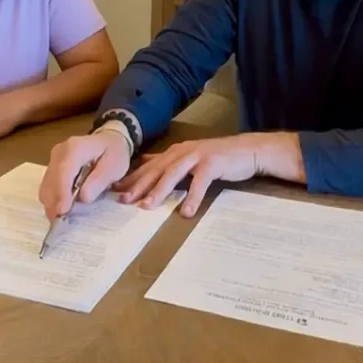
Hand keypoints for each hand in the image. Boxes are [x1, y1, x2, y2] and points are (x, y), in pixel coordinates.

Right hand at [38, 129, 131, 220]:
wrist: (108, 142)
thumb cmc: (113, 153)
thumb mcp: (115, 165)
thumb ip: (100, 180)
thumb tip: (83, 198)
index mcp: (75, 147)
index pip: (64, 170)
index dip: (61, 192)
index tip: (63, 211)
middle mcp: (59, 153)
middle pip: (50, 181)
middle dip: (55, 203)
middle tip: (63, 223)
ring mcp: (53, 161)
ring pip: (46, 187)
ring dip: (53, 204)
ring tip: (65, 219)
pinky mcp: (51, 170)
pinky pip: (48, 189)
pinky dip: (54, 201)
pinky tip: (65, 209)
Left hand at [116, 134, 263, 216]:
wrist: (248, 150)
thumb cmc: (218, 157)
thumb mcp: (190, 157)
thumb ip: (169, 162)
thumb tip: (145, 163)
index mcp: (175, 152)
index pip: (149, 166)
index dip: (132, 178)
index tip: (114, 190)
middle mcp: (183, 152)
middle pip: (156, 170)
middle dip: (138, 185)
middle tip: (123, 200)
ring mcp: (198, 156)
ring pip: (173, 174)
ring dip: (159, 190)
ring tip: (147, 207)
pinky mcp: (213, 163)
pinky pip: (200, 182)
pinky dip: (192, 197)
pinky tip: (186, 212)